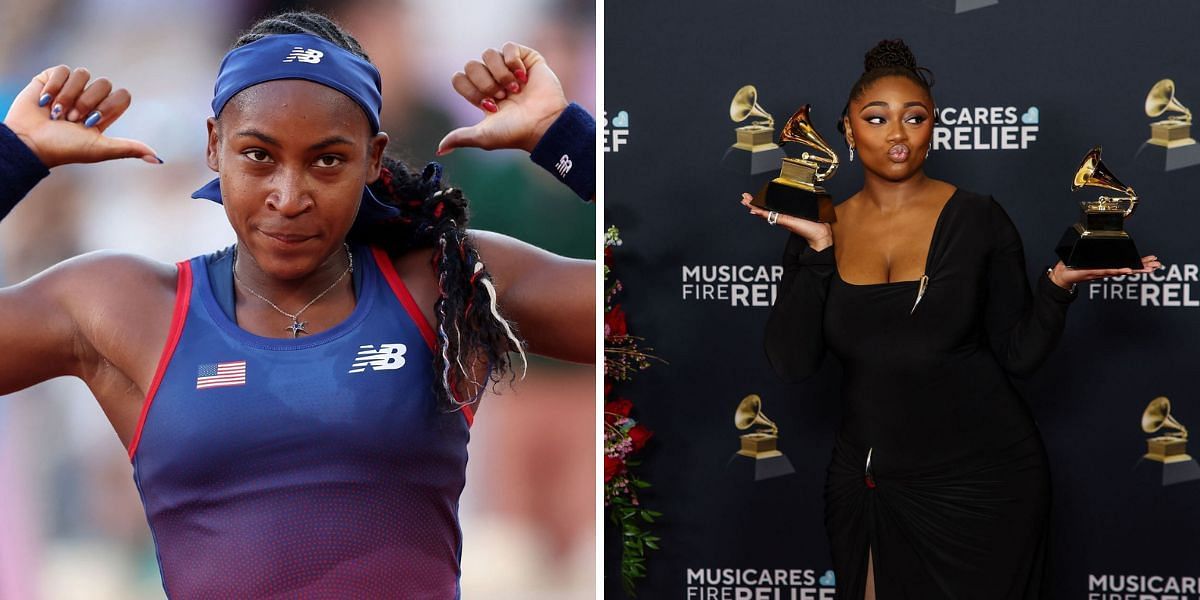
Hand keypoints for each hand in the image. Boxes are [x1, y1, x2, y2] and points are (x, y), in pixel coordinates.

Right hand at [3, 66, 159, 167]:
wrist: (29, 142)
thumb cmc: (65, 148)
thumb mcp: (100, 149)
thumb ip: (129, 149)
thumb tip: (159, 159)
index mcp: (104, 112)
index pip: (123, 95)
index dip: (110, 105)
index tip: (93, 121)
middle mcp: (90, 98)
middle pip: (105, 83)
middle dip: (87, 102)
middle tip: (72, 119)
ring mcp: (71, 86)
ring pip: (83, 74)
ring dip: (69, 95)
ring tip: (56, 113)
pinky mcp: (51, 78)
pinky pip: (62, 69)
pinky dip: (53, 86)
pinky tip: (44, 101)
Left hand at [437, 43, 567, 155]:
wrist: (543, 124)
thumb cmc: (515, 133)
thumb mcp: (483, 136)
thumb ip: (460, 138)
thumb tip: (440, 149)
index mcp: (481, 94)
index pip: (459, 78)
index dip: (470, 90)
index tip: (488, 105)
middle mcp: (494, 79)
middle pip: (471, 65)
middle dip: (485, 83)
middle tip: (502, 97)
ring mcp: (509, 67)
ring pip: (488, 54)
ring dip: (500, 74)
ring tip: (514, 89)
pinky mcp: (526, 58)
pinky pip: (508, 46)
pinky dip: (513, 61)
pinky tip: (523, 77)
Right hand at [740, 193, 832, 249]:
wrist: (818, 233)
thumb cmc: (813, 224)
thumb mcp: (802, 211)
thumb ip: (796, 207)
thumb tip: (795, 197)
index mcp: (785, 213)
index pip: (769, 207)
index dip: (760, 202)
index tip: (752, 198)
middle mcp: (781, 216)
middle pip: (764, 209)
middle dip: (753, 203)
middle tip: (744, 198)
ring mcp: (781, 219)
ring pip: (764, 212)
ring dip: (754, 206)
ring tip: (746, 202)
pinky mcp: (784, 221)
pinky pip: (771, 216)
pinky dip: (762, 213)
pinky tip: (755, 210)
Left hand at [1049, 255, 1161, 288]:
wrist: (1063, 275)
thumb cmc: (1075, 267)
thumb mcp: (1090, 258)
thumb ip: (1099, 253)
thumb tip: (1106, 245)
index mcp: (1108, 266)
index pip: (1127, 264)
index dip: (1140, 263)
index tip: (1152, 261)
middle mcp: (1107, 270)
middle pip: (1128, 268)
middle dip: (1143, 267)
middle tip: (1157, 265)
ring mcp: (1101, 272)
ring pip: (1120, 270)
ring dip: (1134, 269)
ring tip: (1147, 269)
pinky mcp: (1092, 272)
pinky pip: (1106, 270)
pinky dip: (1117, 270)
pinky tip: (1127, 270)